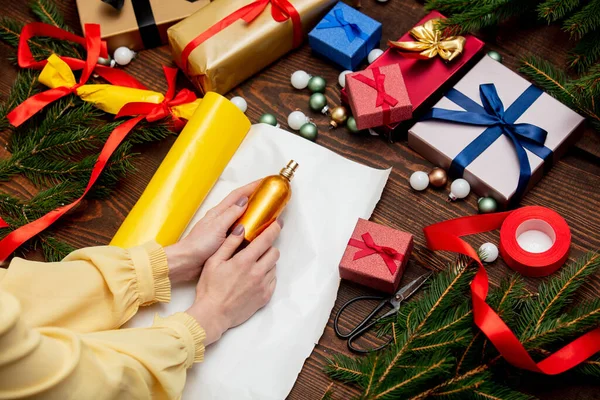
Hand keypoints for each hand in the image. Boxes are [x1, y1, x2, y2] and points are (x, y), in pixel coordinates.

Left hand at [164, 180, 259, 283]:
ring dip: (254, 212)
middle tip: (269, 195)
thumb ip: (231, 214)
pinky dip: (250, 228)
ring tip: (267, 211)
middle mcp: (222, 219)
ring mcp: (223, 229)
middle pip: (241, 203)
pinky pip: (241, 230)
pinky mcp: (225, 240)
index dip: (252, 187)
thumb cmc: (198, 245)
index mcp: (219, 212)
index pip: (238, 195)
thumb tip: (244, 201)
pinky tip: (257, 232)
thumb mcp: (217, 227)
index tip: (264, 182)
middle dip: (255, 197)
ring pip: (242, 216)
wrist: (187, 262)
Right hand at [186, 218, 282, 344]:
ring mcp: (263, 286)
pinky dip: (267, 276)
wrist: (213, 314)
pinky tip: (255, 278)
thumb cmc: (210, 289)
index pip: (266, 240)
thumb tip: (241, 229)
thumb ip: (229, 243)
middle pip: (274, 252)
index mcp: (245, 261)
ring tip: (253, 266)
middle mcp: (257, 273)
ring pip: (274, 266)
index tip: (277, 224)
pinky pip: (273, 280)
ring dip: (267, 262)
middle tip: (258, 249)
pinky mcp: (265, 297)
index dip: (274, 229)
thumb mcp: (214, 261)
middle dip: (268, 247)